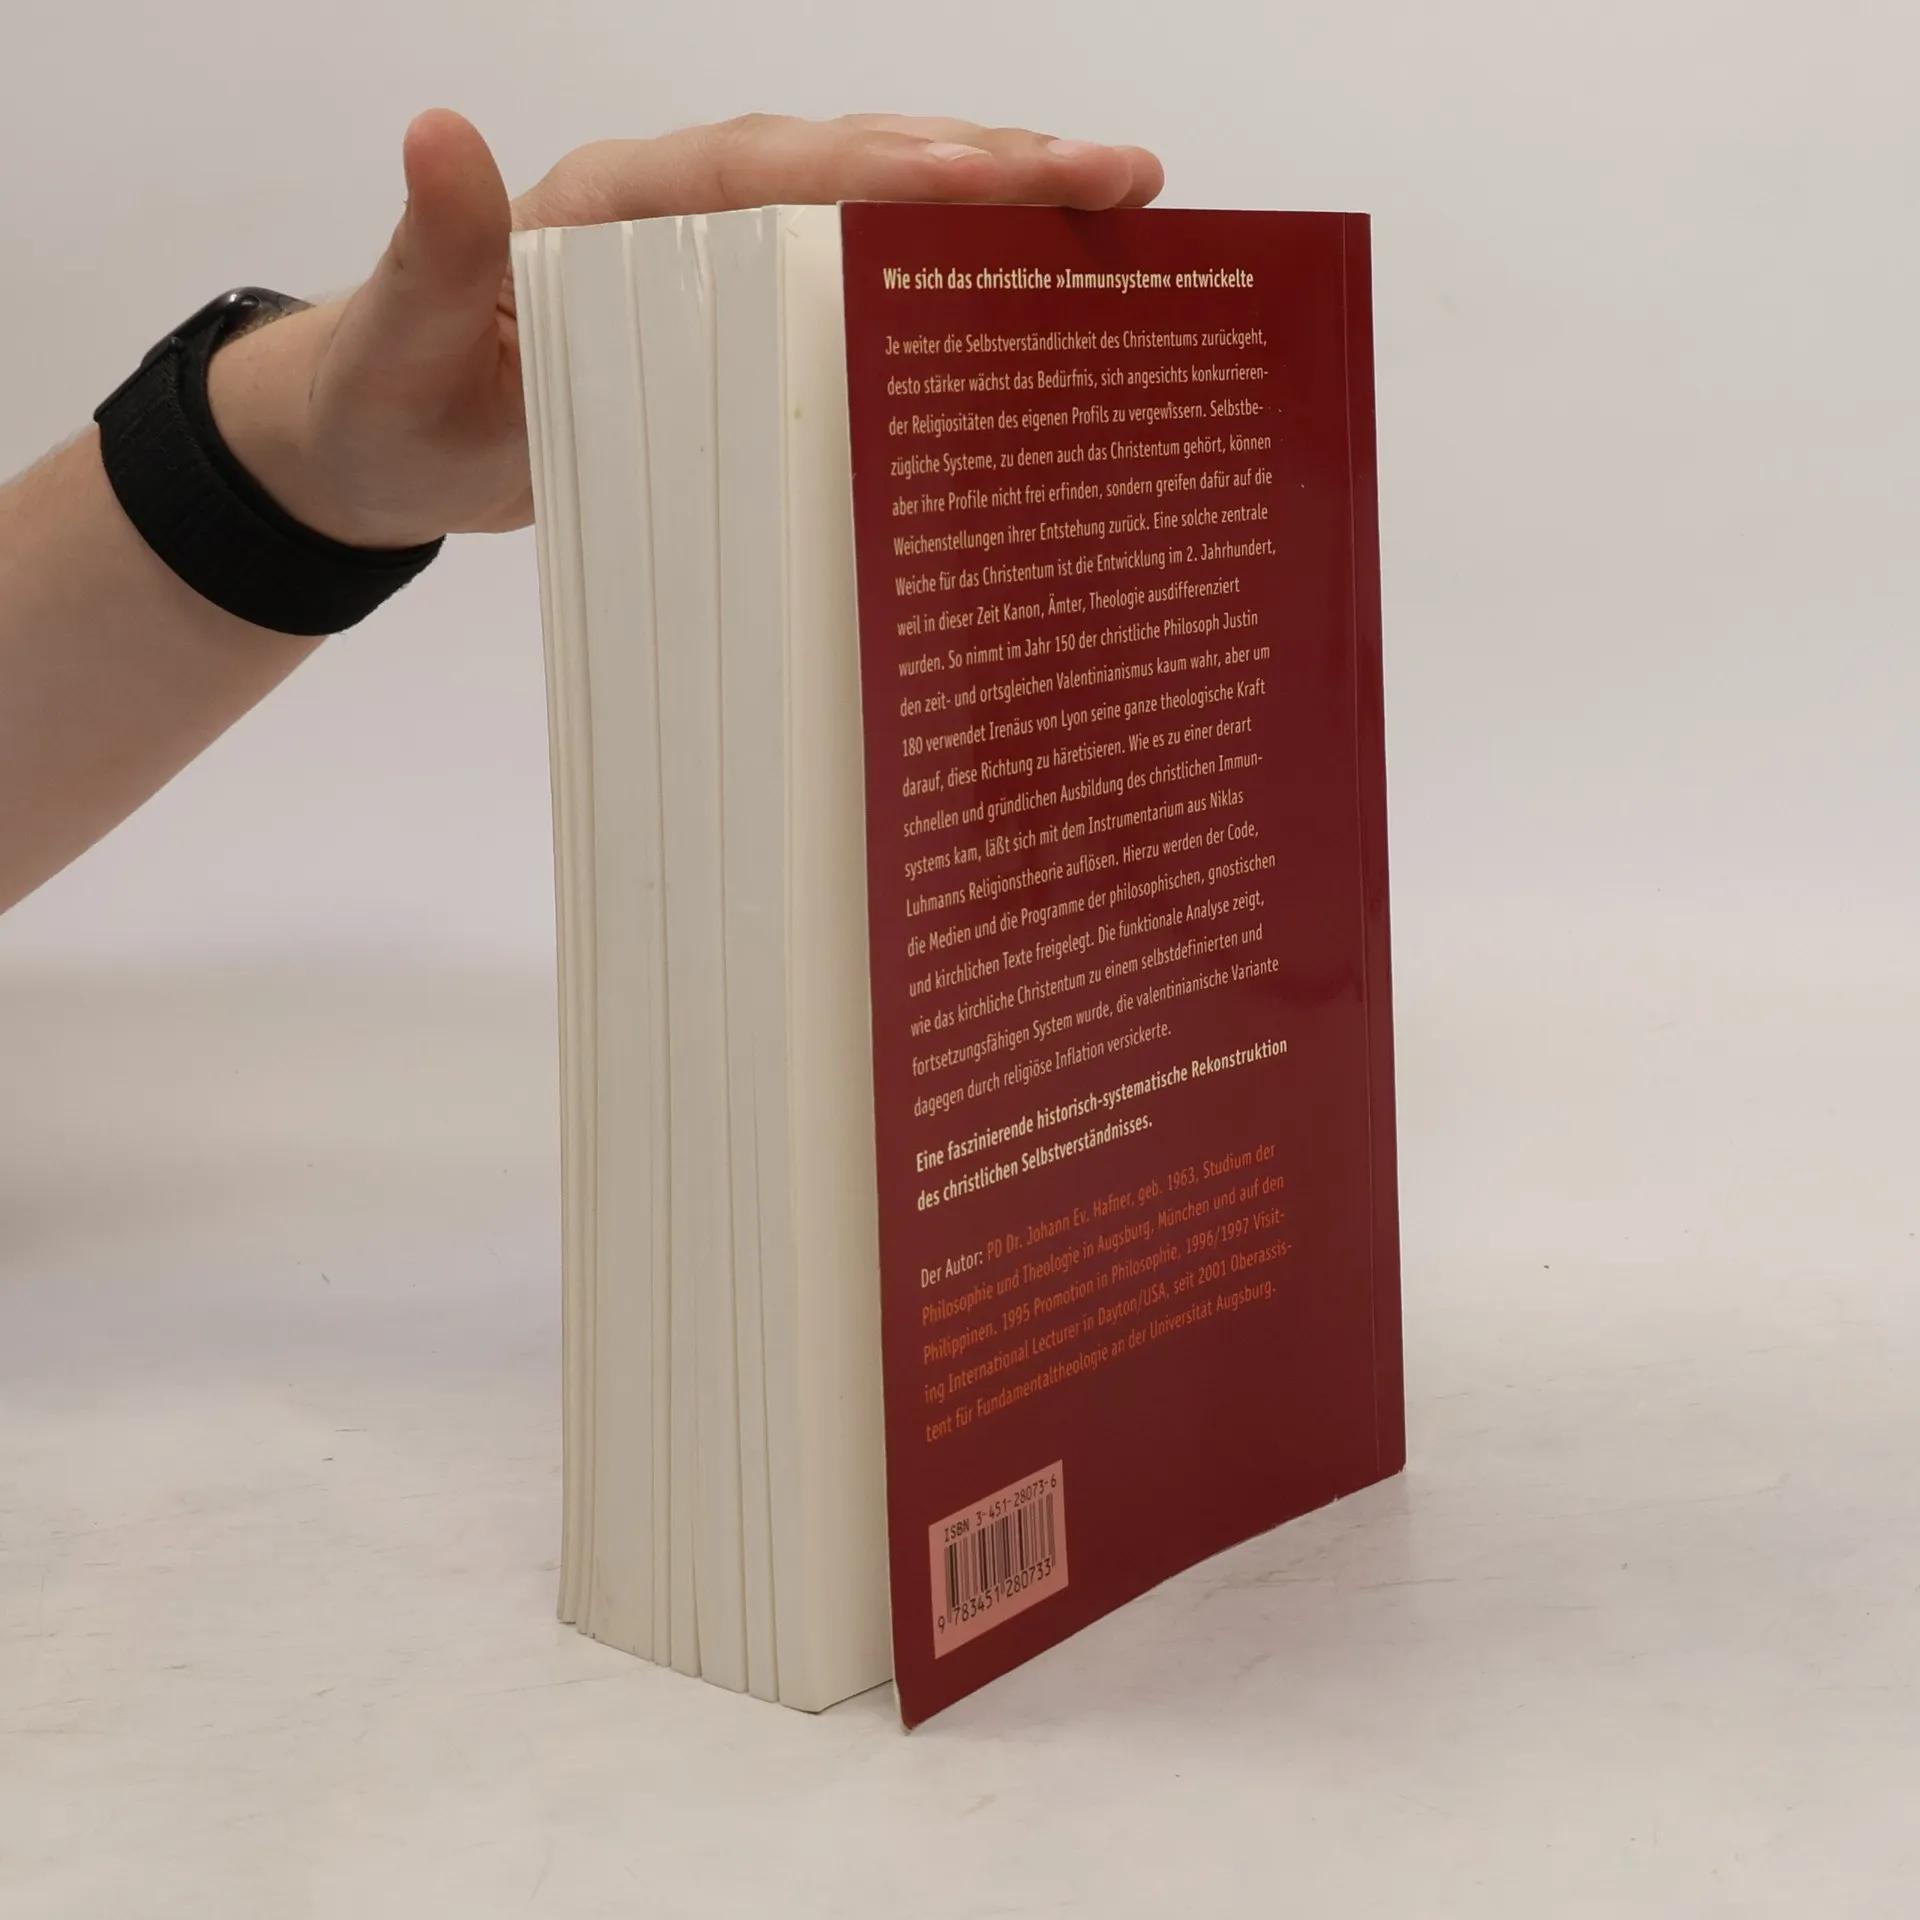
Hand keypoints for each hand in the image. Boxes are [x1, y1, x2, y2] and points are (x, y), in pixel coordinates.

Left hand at [210, 112, 1164, 550]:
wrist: (381, 444)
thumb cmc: (394, 404)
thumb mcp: (402, 344)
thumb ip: (432, 253)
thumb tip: (441, 131)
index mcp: (614, 203)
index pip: (769, 169)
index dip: (884, 167)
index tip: (996, 177)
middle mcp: (678, 208)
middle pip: (849, 163)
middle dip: (988, 164)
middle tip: (1122, 176)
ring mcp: (716, 257)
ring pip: (868, 205)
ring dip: (990, 200)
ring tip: (1115, 205)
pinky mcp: (737, 313)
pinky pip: (851, 272)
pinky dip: (940, 268)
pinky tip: (1026, 288)